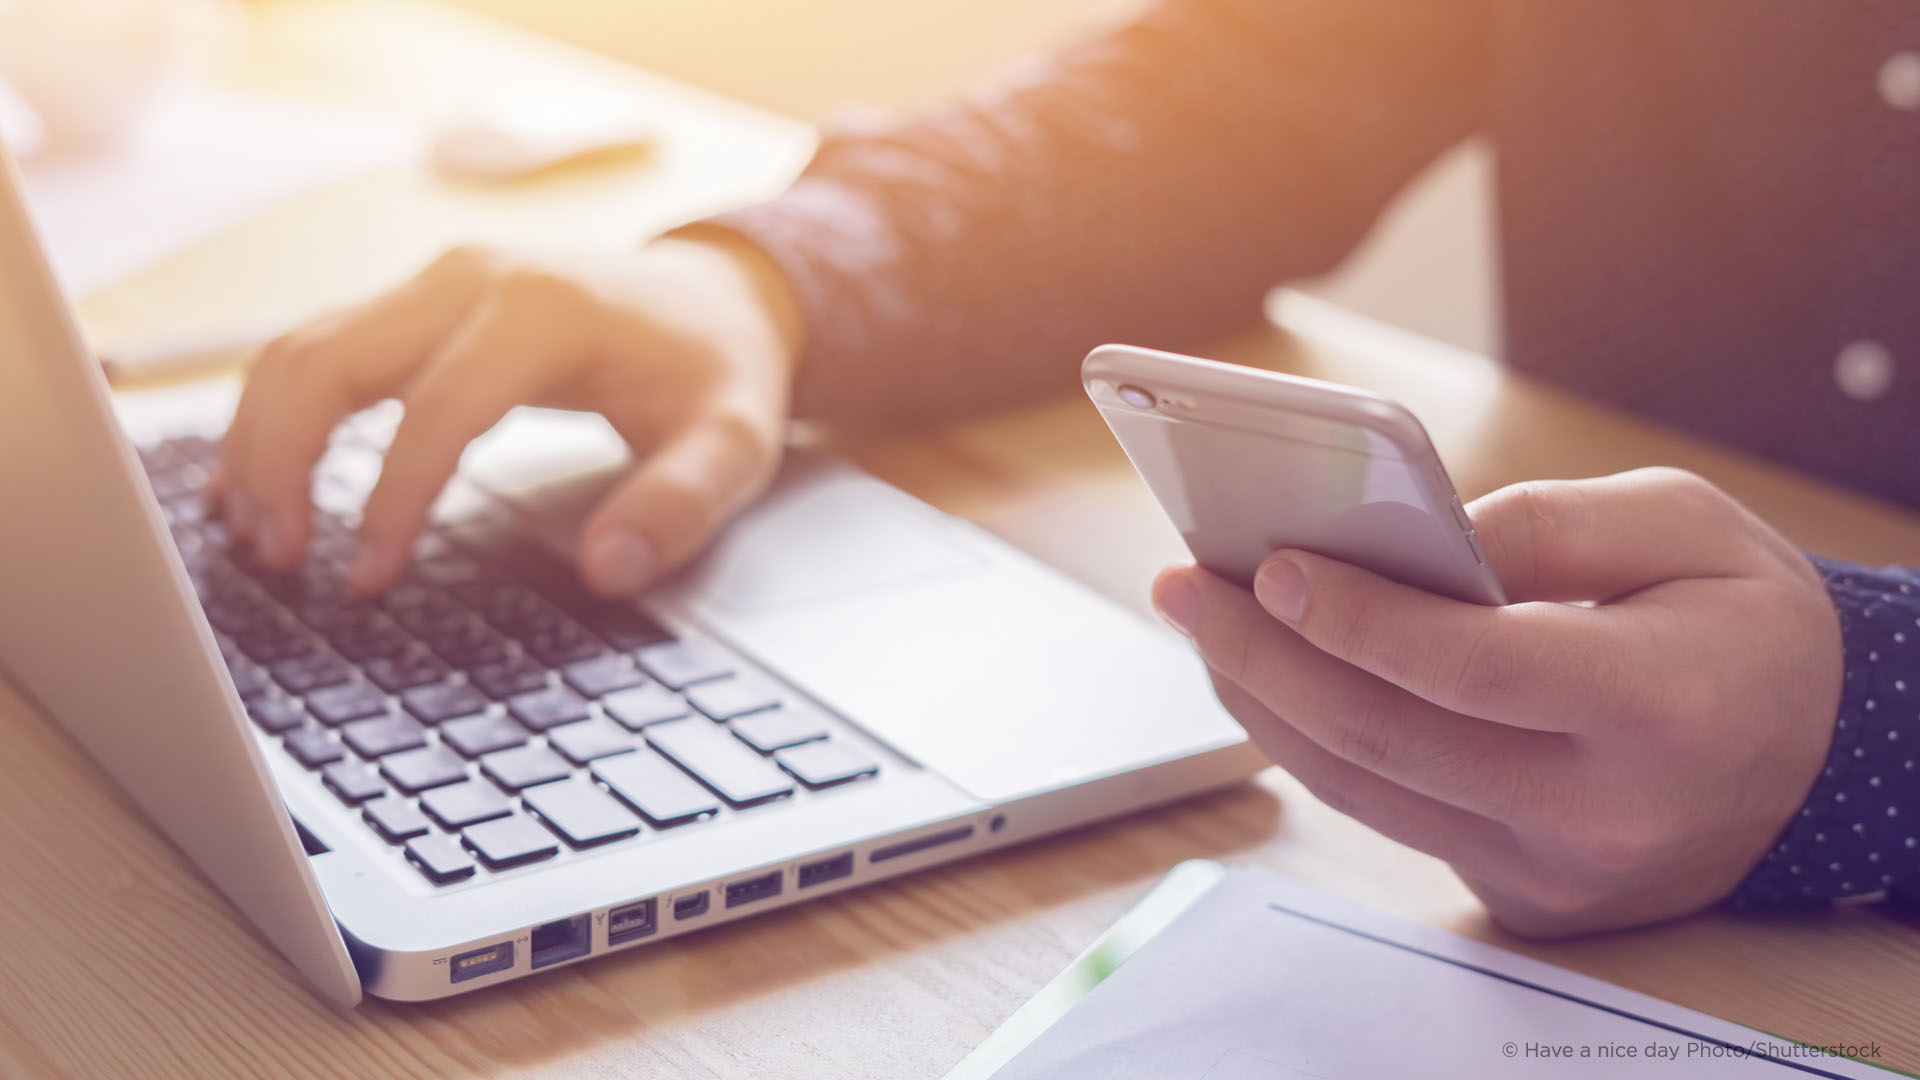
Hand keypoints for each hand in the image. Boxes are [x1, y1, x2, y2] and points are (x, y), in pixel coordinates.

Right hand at [216, 232, 802, 594]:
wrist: (718, 295)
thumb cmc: (718, 370)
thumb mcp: (734, 442)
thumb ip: (680, 505)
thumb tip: (608, 570)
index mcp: (543, 309)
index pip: (436, 410)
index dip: (390, 500)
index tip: (367, 579)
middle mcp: (472, 278)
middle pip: (330, 359)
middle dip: (283, 461)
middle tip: (277, 558)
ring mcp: (435, 282)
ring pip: (303, 348)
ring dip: (262, 439)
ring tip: (255, 534)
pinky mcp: (418, 302)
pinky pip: (319, 348)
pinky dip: (275, 412)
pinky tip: (253, 480)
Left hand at [1152, 467, 1843, 935]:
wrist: (1813, 757)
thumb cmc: (1746, 623)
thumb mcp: (1687, 525)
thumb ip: (1547, 521)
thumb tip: (1403, 538)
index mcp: (1665, 706)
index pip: (1475, 668)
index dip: (1359, 617)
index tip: (1269, 566)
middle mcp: (1608, 810)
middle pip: (1389, 737)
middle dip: (1264, 655)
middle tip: (1184, 584)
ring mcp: (1560, 871)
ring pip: (1367, 789)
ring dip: (1263, 703)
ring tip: (1204, 624)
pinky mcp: (1524, 897)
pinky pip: (1391, 816)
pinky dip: (1316, 746)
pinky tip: (1272, 679)